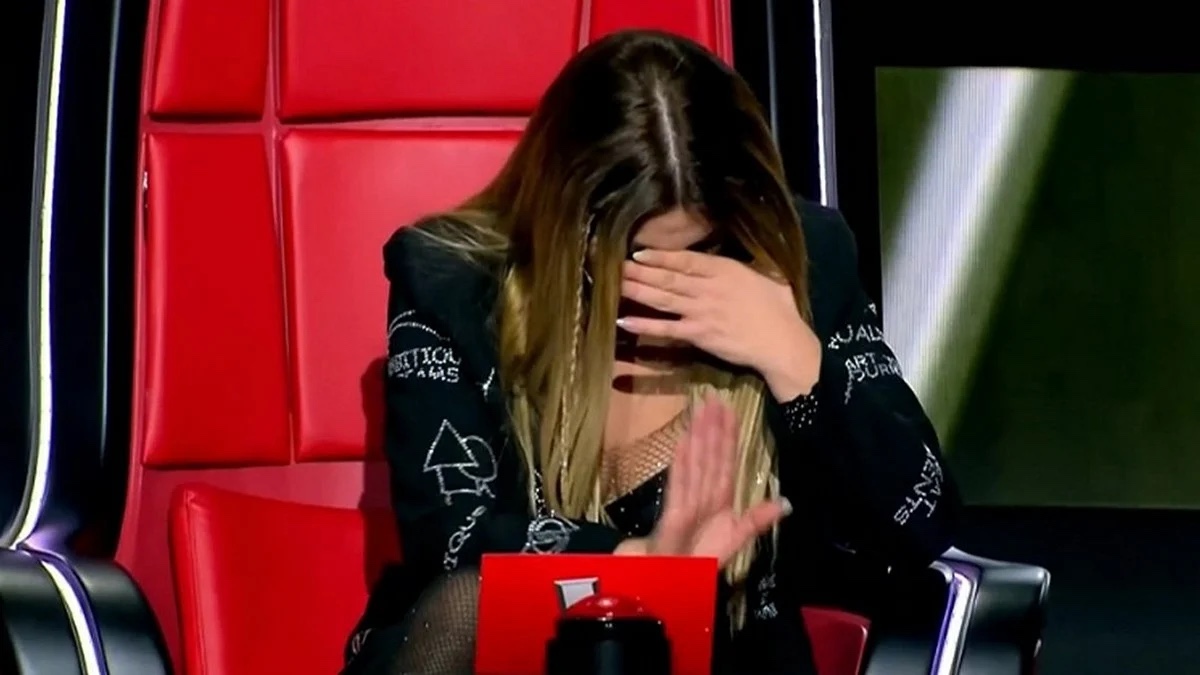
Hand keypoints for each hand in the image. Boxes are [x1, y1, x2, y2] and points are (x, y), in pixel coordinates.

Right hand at [616, 398, 791, 566]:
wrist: (668, 582)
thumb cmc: (698, 559)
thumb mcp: (736, 539)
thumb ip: (757, 520)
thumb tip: (786, 502)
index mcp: (719, 498)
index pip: (726, 461)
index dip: (728, 435)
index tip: (729, 409)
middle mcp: (703, 494)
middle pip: (710, 456)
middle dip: (712, 427)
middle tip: (713, 396)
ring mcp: (686, 502)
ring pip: (696, 464)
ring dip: (698, 437)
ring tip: (700, 410)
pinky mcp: (674, 514)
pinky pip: (680, 486)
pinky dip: (682, 464)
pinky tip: (684, 441)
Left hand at [618, 249, 821, 399]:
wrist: (781, 343)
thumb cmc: (779, 309)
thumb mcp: (768, 275)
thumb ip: (747, 264)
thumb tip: (736, 253)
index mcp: (725, 270)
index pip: (685, 260)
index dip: (660, 256)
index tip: (639, 252)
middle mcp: (708, 288)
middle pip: (667, 277)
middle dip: (640, 271)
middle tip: (614, 265)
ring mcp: (701, 312)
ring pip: (662, 299)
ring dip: (636, 291)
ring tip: (614, 284)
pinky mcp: (698, 335)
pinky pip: (665, 329)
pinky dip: (644, 325)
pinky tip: (624, 320)